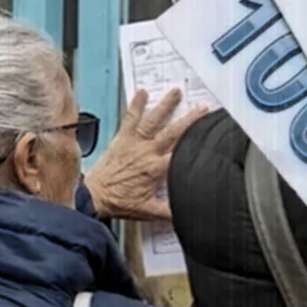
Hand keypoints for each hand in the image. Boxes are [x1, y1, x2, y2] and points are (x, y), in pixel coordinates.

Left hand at [83, 88, 207, 220]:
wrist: (94, 196)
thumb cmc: (119, 202)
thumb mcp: (149, 211)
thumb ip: (170, 212)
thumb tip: (188, 214)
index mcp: (156, 169)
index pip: (182, 156)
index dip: (198, 147)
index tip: (211, 138)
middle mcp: (147, 152)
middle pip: (173, 133)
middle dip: (189, 120)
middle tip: (203, 109)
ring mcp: (134, 143)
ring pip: (154, 121)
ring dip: (165, 106)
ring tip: (176, 92)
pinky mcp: (122, 138)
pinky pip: (130, 118)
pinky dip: (136, 104)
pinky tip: (141, 92)